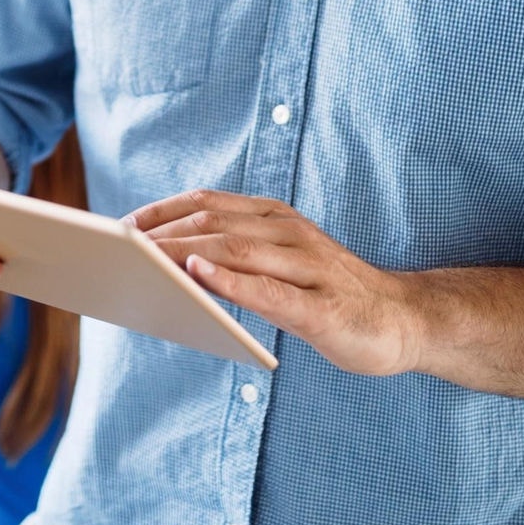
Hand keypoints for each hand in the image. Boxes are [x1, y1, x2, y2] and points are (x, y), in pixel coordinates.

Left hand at [127, 190, 421, 376]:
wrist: (406, 321)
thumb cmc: (332, 294)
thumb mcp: (282, 263)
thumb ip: (238, 256)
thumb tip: (174, 260)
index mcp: (277, 218)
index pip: (208, 203)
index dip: (162, 211)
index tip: (120, 224)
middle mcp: (291, 234)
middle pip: (214, 224)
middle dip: (161, 234)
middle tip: (117, 248)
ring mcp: (310, 268)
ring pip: (236, 251)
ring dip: (183, 253)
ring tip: (142, 259)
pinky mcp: (324, 309)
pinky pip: (271, 291)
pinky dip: (231, 282)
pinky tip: (199, 280)